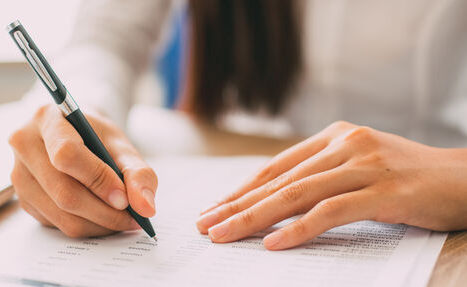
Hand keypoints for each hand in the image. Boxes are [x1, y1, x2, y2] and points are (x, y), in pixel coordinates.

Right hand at [9, 104, 156, 236]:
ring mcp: (19, 174)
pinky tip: (102, 217)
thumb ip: (139, 172)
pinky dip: (86, 226)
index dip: (98, 180)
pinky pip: (56, 223)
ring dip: (98, 224)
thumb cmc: (96, 136)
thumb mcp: (121, 144)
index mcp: (47, 119)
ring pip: (61, 214)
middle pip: (64, 191)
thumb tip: (145, 207)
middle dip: (104, 211)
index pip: (67, 155)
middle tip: (133, 217)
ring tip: (122, 219)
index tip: (124, 198)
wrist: (74, 134)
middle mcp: (24, 145)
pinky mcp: (23, 198)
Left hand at [196, 121, 466, 249]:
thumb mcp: (359, 166)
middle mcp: (345, 144)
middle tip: (207, 224)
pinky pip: (332, 210)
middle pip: (280, 180)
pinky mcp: (384, 190)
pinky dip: (300, 228)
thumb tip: (276, 201)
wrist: (464, 178)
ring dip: (257, 217)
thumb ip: (322, 175)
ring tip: (226, 235)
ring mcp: (365, 164)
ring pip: (299, 194)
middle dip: (238, 205)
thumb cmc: (407, 177)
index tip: (215, 209)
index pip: (277, 167)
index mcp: (335, 136)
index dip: (242, 190)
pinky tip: (274, 243)